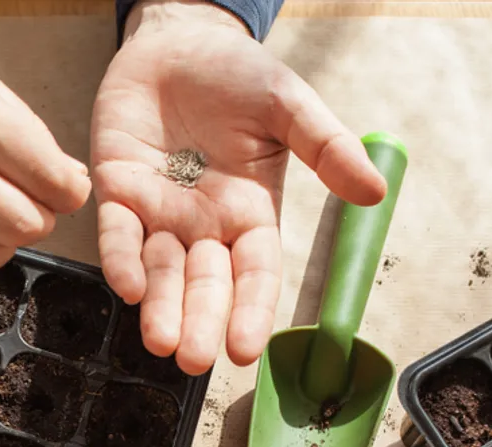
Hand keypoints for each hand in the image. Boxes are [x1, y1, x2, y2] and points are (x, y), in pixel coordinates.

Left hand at [91, 0, 386, 374]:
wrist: (178, 41)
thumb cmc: (238, 75)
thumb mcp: (289, 107)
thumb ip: (326, 147)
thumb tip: (374, 191)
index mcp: (250, 214)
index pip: (254, 274)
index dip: (251, 311)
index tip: (247, 350)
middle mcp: (203, 224)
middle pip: (204, 284)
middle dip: (199, 322)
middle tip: (194, 361)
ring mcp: (158, 211)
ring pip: (159, 271)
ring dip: (159, 308)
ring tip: (160, 343)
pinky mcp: (117, 190)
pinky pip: (117, 233)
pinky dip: (120, 258)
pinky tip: (127, 287)